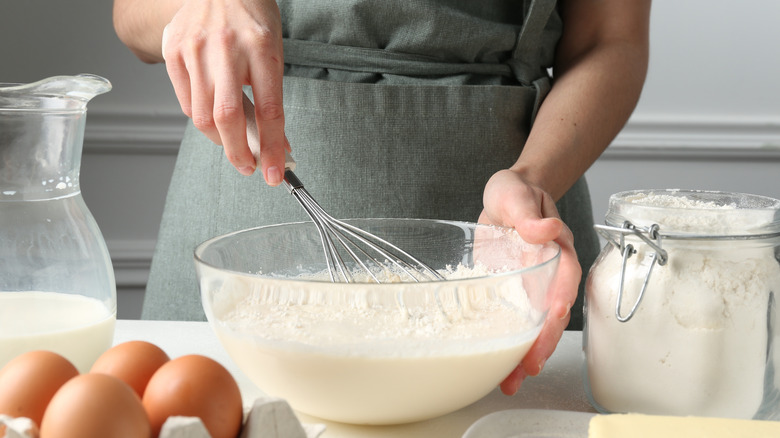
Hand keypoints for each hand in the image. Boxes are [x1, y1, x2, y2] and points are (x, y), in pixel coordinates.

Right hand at [161, 0, 288, 184]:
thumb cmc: (251, 20)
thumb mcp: (272, 53)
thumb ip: (271, 97)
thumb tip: (274, 144)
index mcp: (261, 48)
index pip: (269, 109)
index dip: (272, 147)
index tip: (274, 173)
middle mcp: (225, 47)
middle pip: (228, 118)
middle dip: (239, 153)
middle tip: (249, 167)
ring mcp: (195, 49)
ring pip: (202, 116)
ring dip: (220, 141)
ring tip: (232, 142)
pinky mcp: (173, 51)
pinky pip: (186, 103)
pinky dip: (201, 120)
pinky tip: (213, 116)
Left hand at [478, 169, 580, 394]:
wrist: (505, 199)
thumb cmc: (516, 193)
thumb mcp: (517, 195)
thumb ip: (529, 213)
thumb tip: (545, 229)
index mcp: (557, 250)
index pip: (565, 278)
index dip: (561, 299)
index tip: (553, 317)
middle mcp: (547, 275)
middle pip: (552, 313)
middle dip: (543, 341)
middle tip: (530, 366)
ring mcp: (529, 288)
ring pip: (534, 326)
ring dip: (525, 355)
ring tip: (511, 382)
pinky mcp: (509, 296)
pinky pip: (512, 324)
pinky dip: (505, 347)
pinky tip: (495, 369)